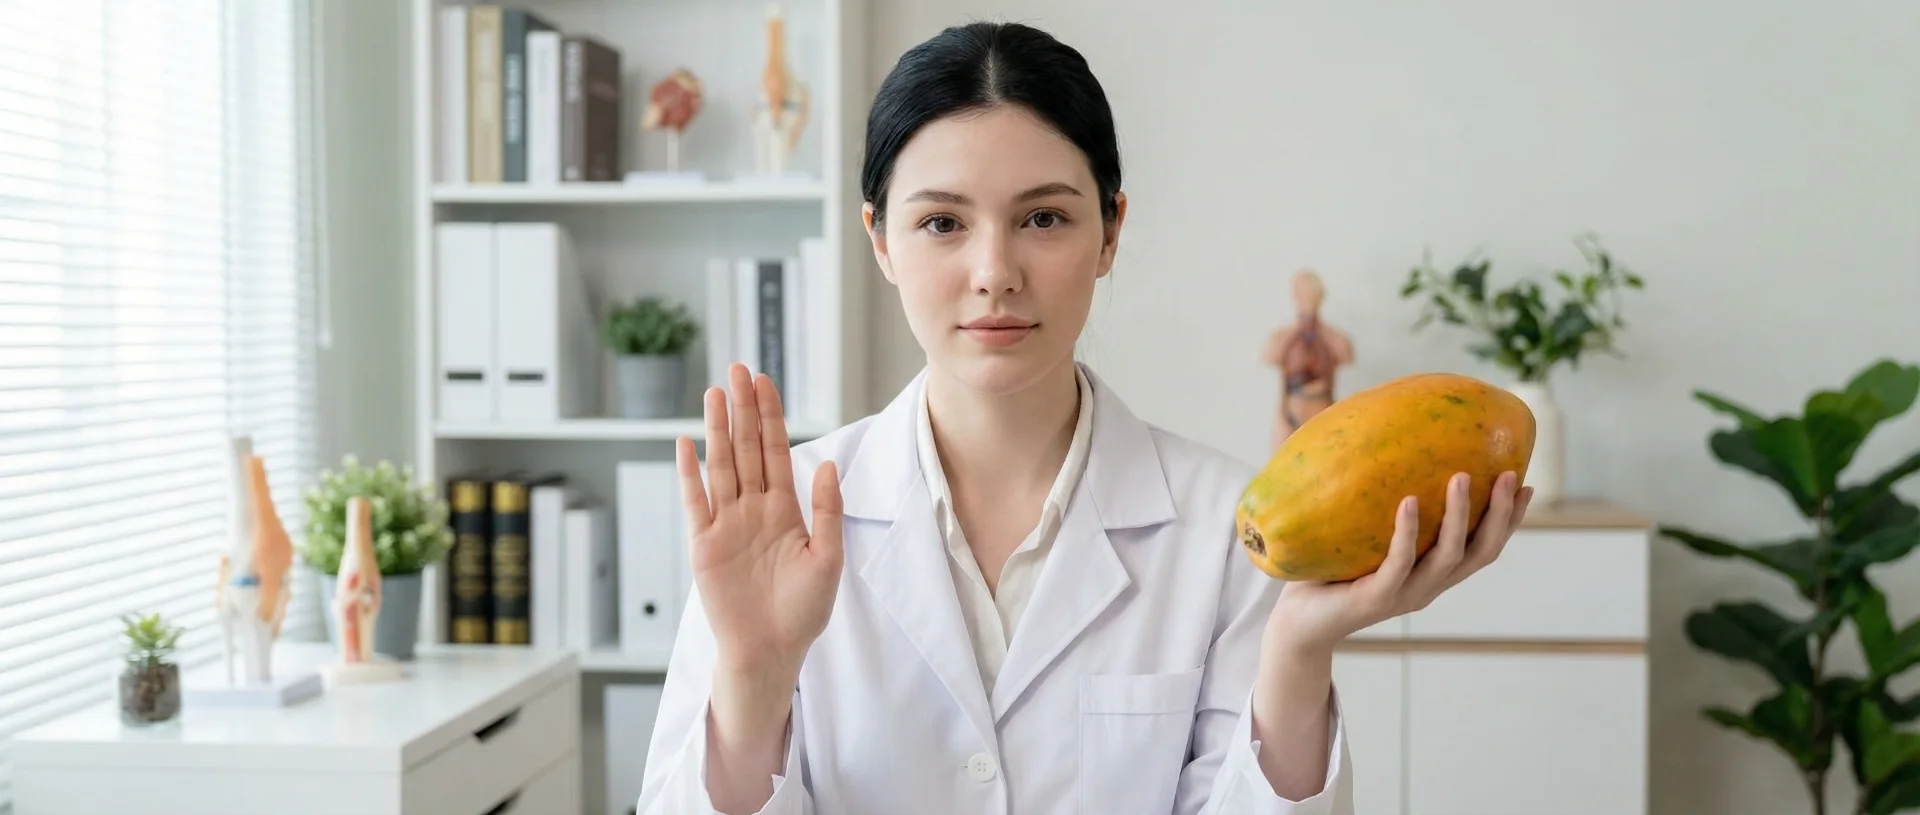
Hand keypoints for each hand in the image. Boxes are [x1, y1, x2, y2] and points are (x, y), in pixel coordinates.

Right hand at [677, 363, 843, 681]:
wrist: (771, 651)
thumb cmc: (803, 611)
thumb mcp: (828, 559)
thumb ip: (827, 511)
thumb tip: (827, 464)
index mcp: (785, 510)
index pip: (776, 451)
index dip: (770, 416)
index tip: (765, 382)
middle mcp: (753, 509)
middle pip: (746, 448)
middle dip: (743, 409)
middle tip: (737, 369)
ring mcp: (726, 524)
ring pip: (721, 466)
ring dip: (717, 430)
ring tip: (714, 393)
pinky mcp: (704, 545)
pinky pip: (695, 502)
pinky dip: (689, 474)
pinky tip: (686, 444)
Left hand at [1264, 471, 1533, 656]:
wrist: (1299, 623)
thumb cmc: (1332, 572)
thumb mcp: (1367, 535)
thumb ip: (1384, 504)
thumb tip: (1386, 443)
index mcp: (1433, 574)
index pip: (1484, 547)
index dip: (1509, 521)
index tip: (1525, 485)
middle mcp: (1428, 586)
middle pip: (1480, 552)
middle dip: (1500, 515)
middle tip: (1508, 475)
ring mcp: (1405, 594)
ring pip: (1446, 556)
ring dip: (1458, 515)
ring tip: (1460, 476)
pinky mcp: (1376, 598)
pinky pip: (1398, 563)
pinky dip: (1407, 531)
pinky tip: (1407, 500)